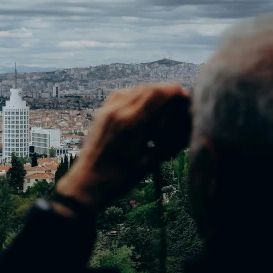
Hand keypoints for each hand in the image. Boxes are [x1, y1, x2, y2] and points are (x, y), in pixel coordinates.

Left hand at [56, 84, 190, 211]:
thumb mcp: (148, 163)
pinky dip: (135, 96)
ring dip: (150, 92)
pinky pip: (121, 96)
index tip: (185, 95)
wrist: (86, 183)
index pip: (156, 94)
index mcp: (130, 123)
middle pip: (146, 89)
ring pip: (133, 90)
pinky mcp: (100, 114)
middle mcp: (117, 111)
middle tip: (178, 98)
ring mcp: (106, 111)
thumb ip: (168, 144)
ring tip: (163, 102)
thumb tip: (185, 130)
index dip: (173, 92)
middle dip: (165, 91)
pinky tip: (142, 105)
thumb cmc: (118, 178)